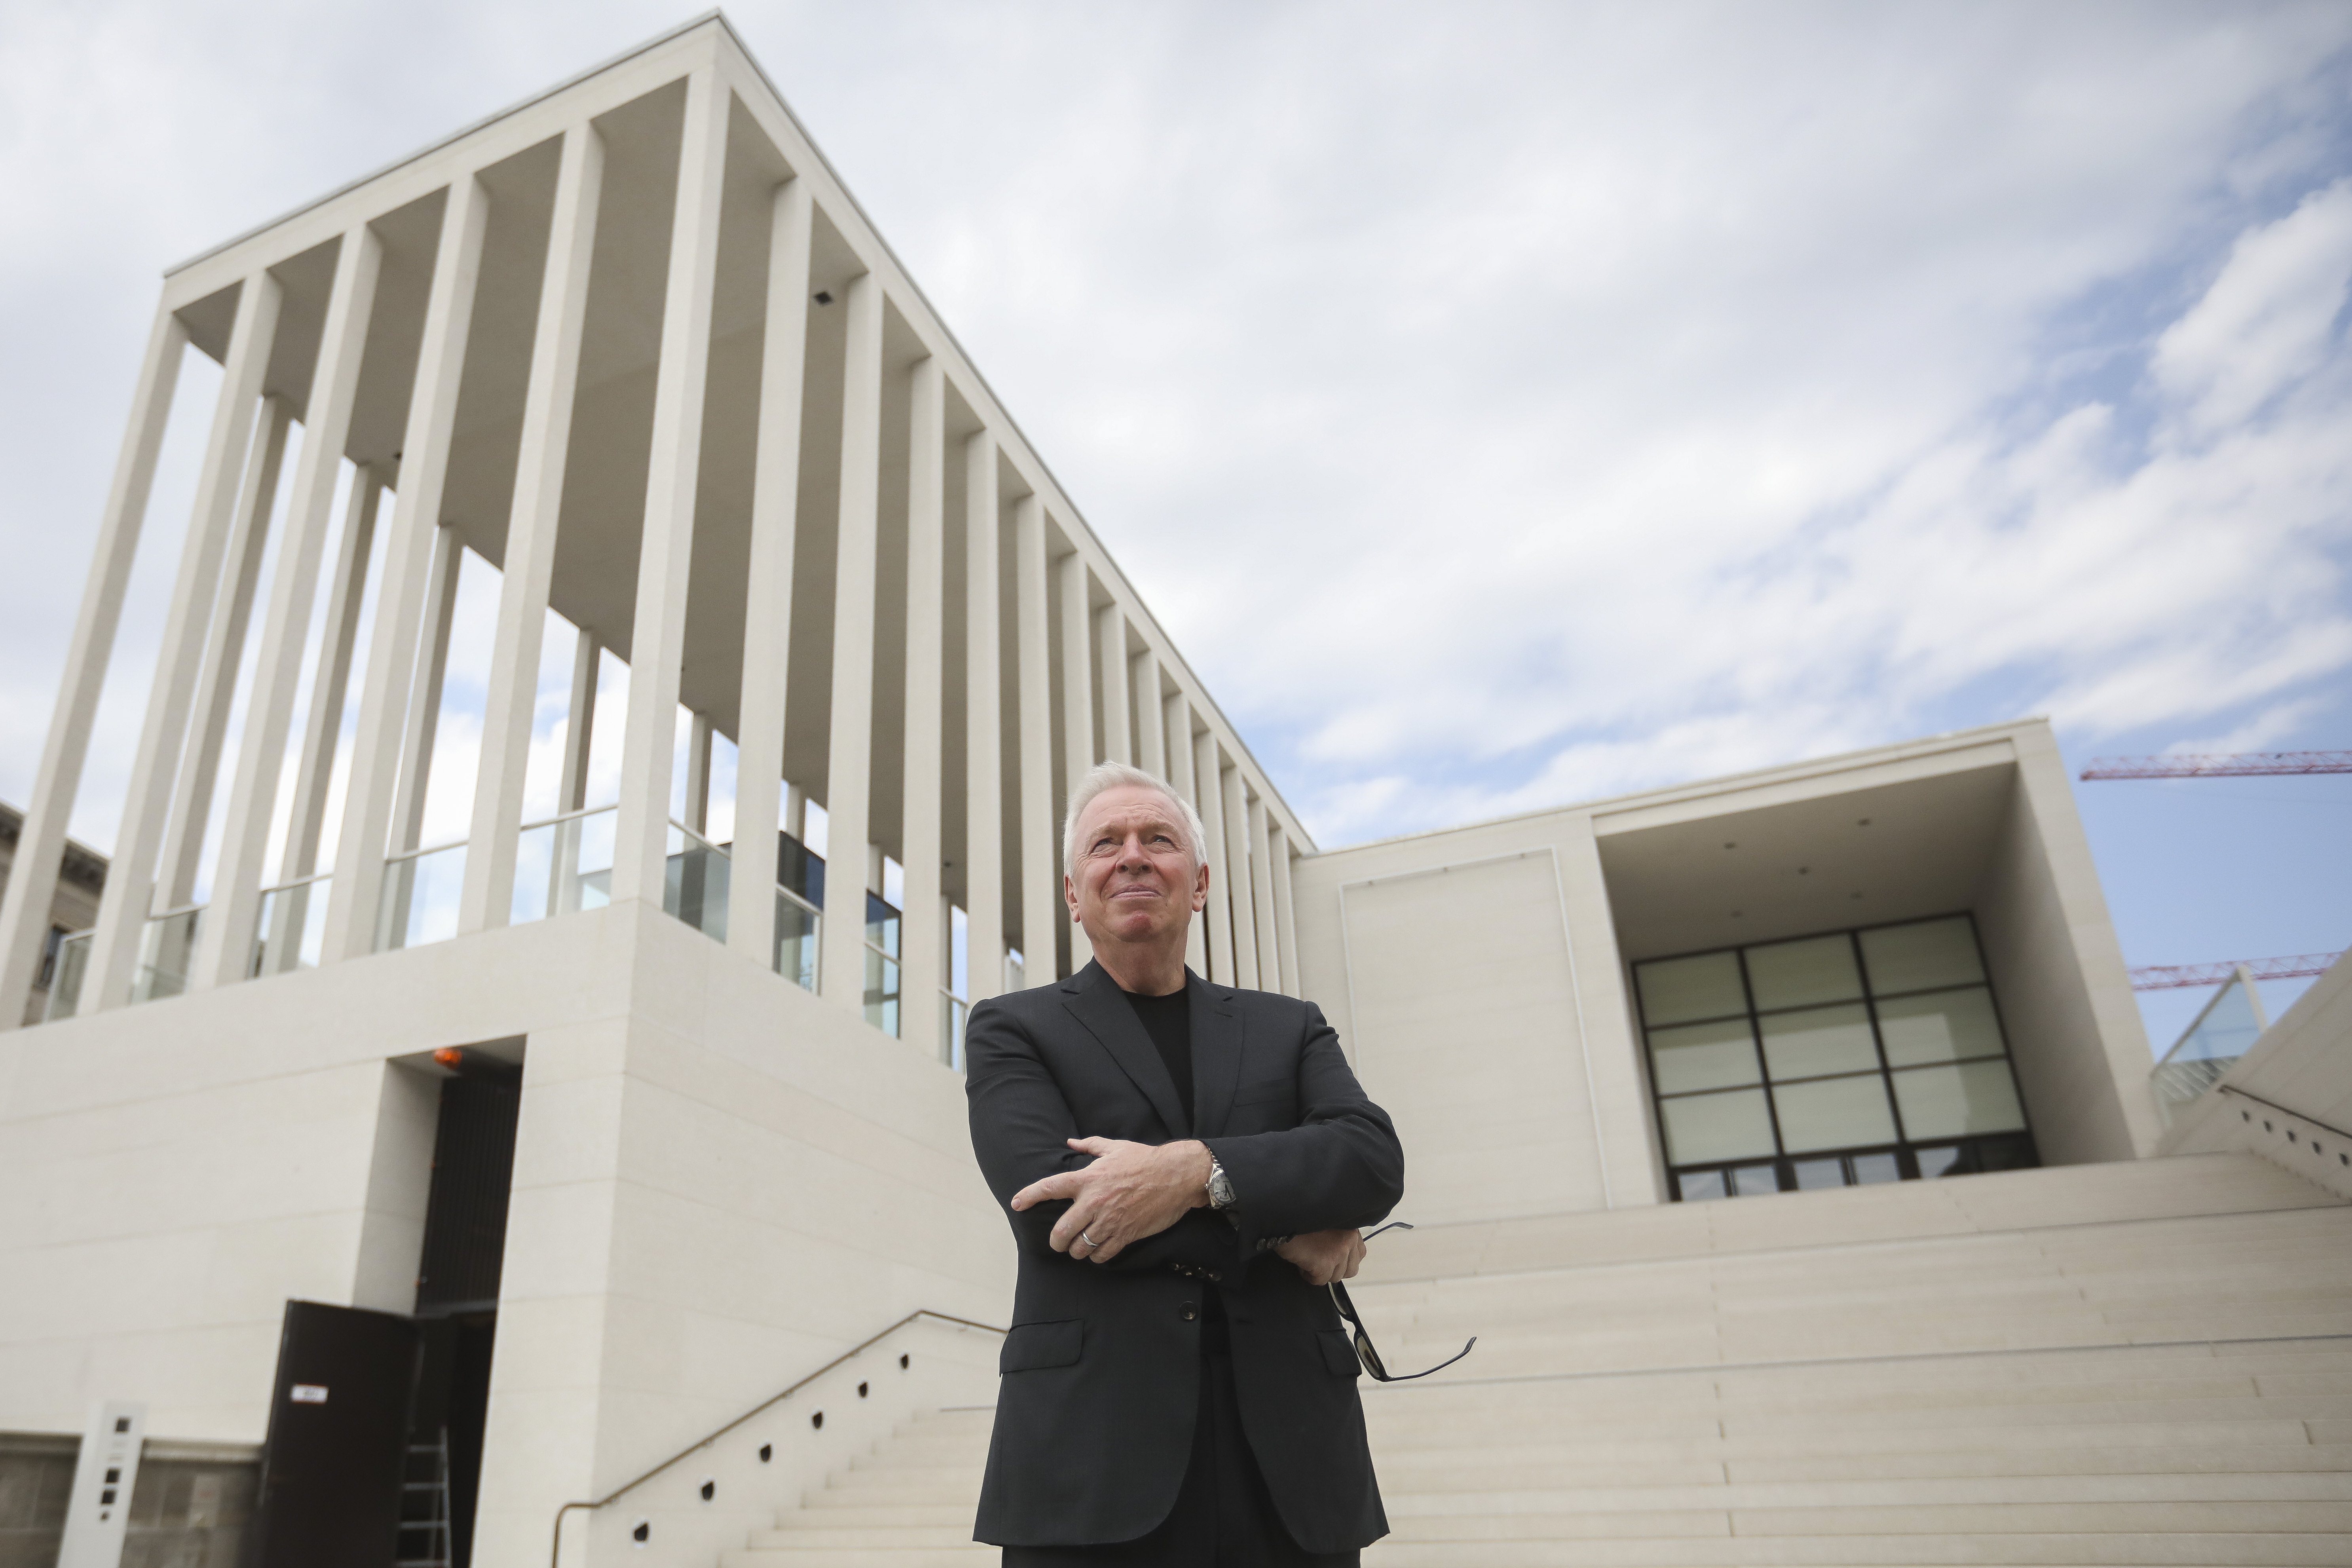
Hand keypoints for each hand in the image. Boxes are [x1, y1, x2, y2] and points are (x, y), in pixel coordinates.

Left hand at [1010, 1137, 1212, 1262]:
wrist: (1176, 1176)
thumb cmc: (1145, 1159)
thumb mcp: (1115, 1147)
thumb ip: (1090, 1145)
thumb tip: (1071, 1142)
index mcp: (1089, 1178)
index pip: (1050, 1187)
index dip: (1029, 1196)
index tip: (1016, 1204)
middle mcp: (1094, 1201)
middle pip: (1061, 1231)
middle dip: (1056, 1241)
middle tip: (1058, 1242)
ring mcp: (1109, 1220)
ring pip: (1080, 1247)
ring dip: (1077, 1250)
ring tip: (1080, 1247)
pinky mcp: (1125, 1234)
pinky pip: (1102, 1255)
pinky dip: (1097, 1256)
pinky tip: (1099, 1251)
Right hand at [1275, 1228, 1365, 1286]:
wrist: (1284, 1219)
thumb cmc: (1302, 1220)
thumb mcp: (1328, 1223)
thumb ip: (1339, 1237)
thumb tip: (1340, 1258)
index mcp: (1351, 1228)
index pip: (1360, 1253)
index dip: (1345, 1259)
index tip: (1331, 1256)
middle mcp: (1349, 1239)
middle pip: (1350, 1270)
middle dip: (1334, 1269)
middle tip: (1319, 1260)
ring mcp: (1340, 1252)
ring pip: (1335, 1277)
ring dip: (1320, 1272)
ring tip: (1308, 1258)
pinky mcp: (1326, 1263)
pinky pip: (1320, 1281)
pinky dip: (1309, 1275)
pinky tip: (1302, 1262)